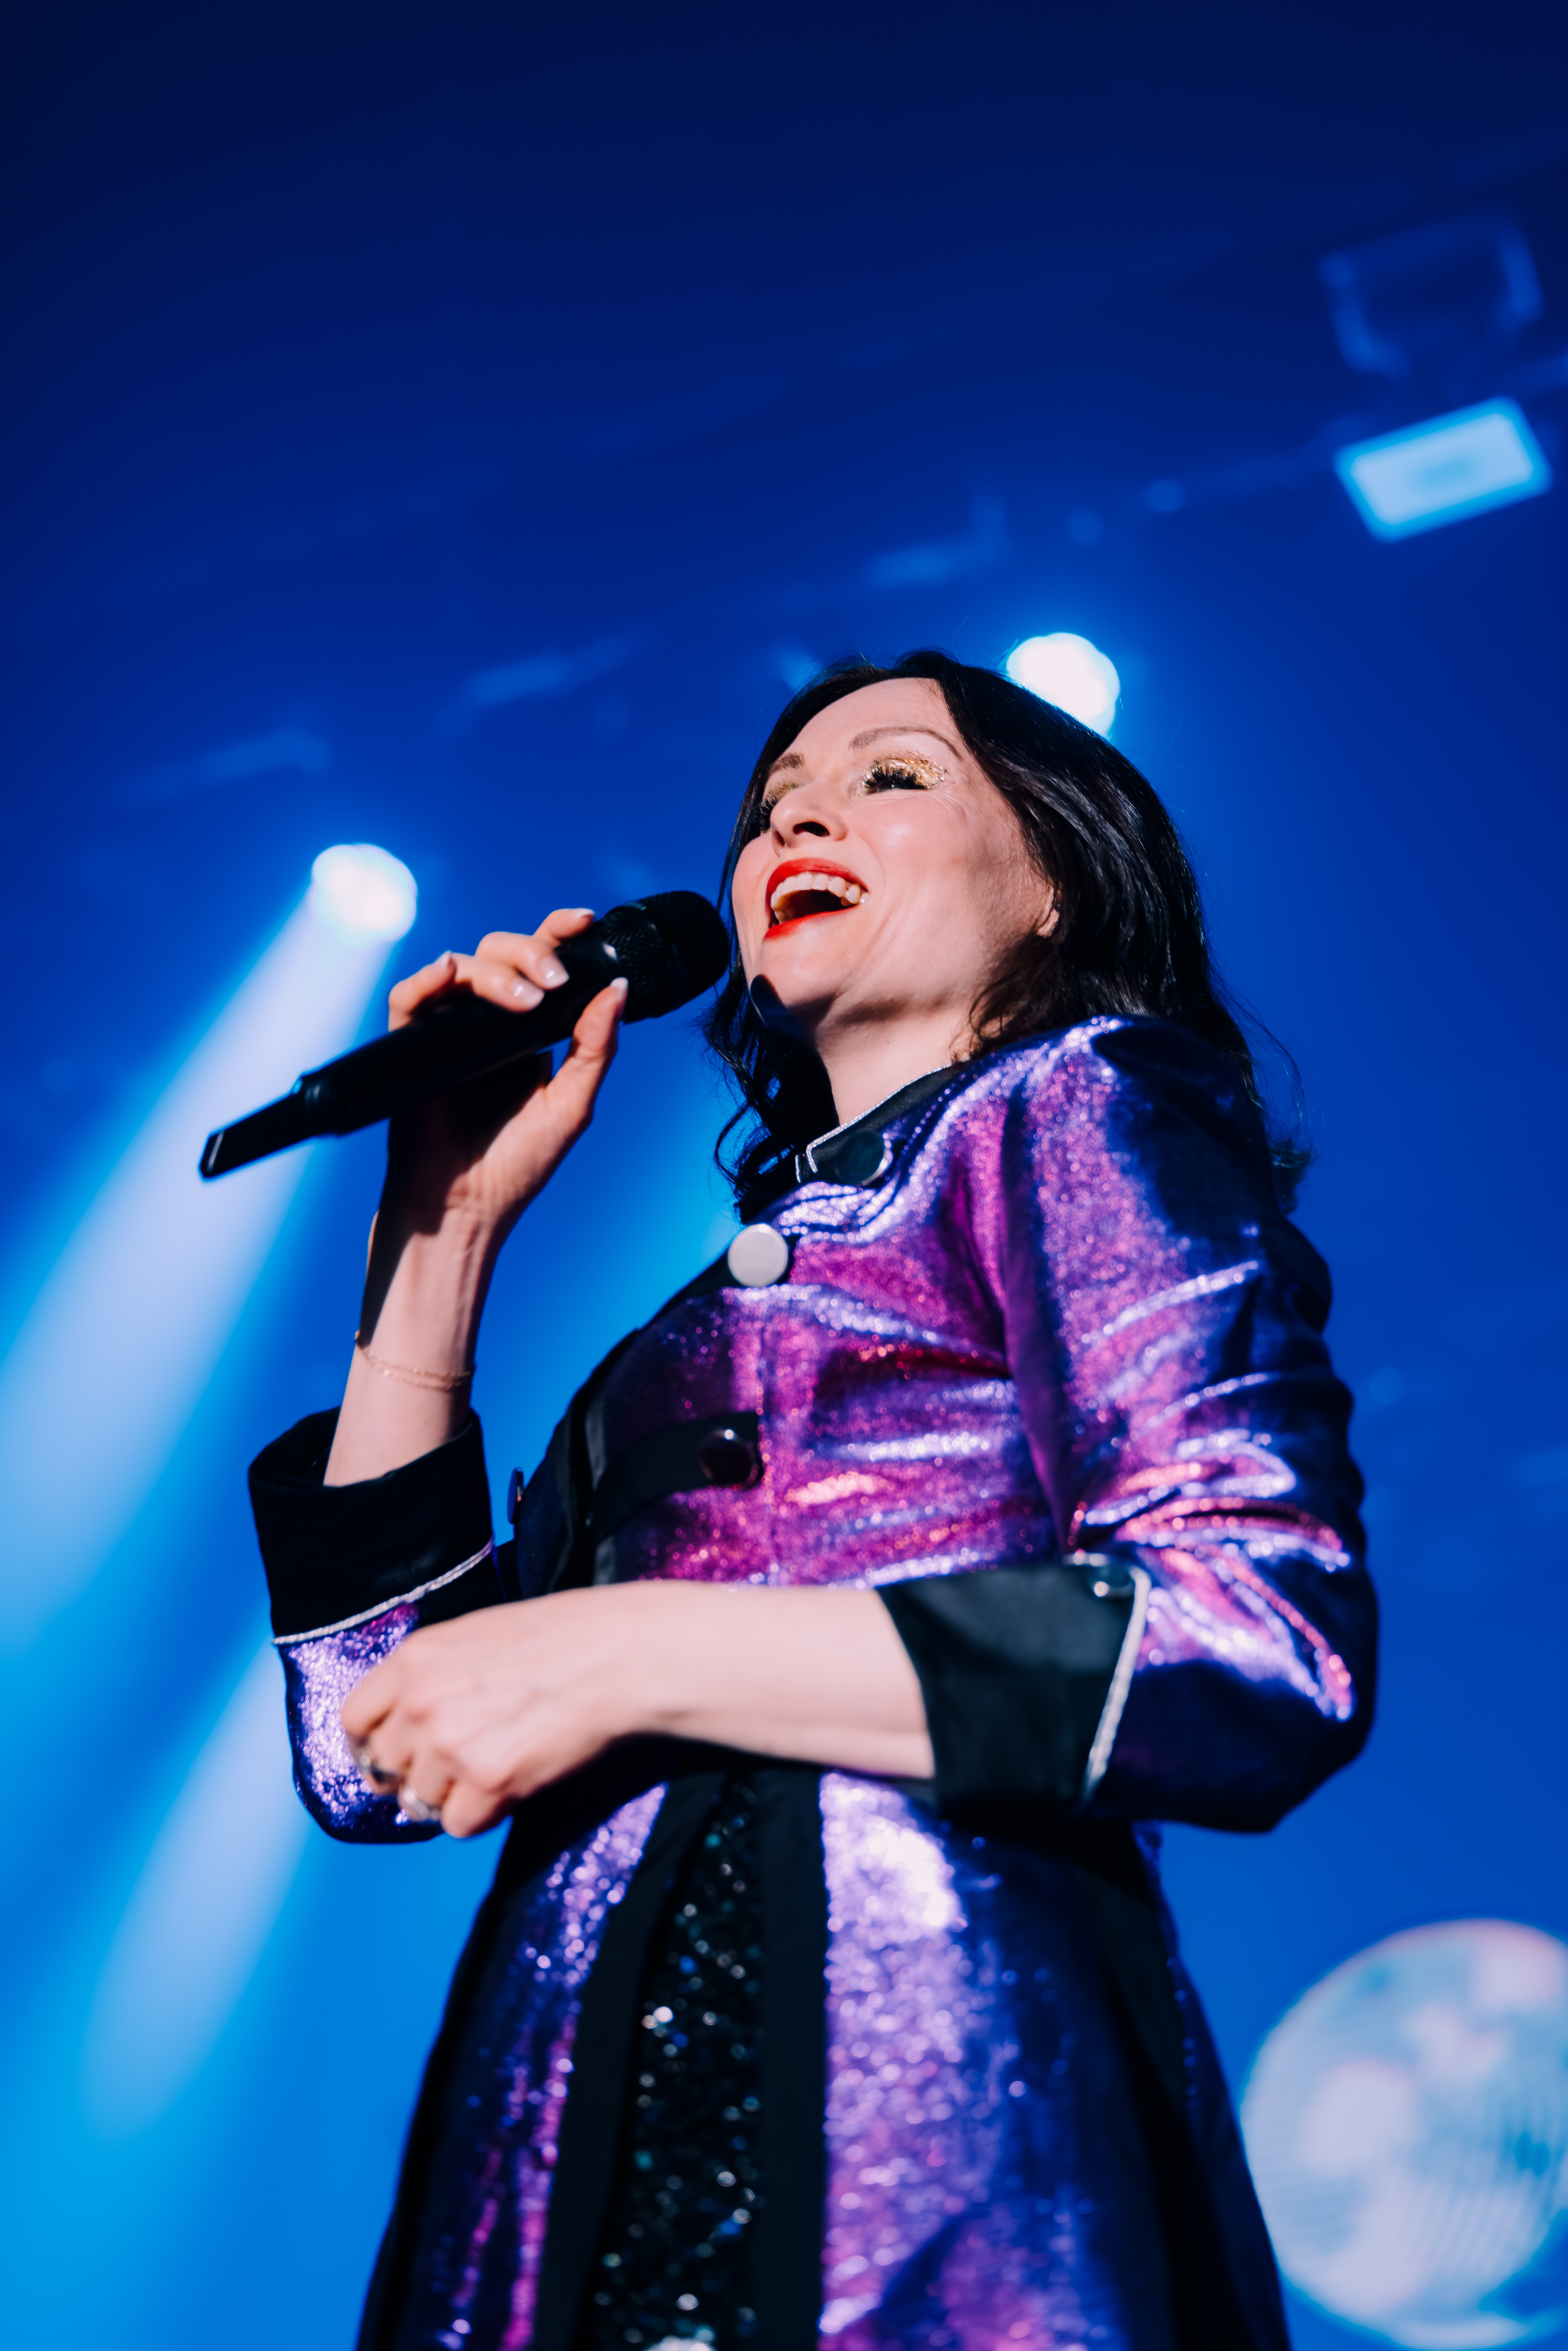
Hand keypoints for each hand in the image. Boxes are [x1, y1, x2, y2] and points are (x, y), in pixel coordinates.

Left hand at [340, 1582, 933, 1835]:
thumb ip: (429, 1676)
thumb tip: (403, 1728)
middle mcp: (419, 1702)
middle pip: (383, 1768)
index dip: (372, 1744)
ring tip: (501, 1763)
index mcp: (412, 1659)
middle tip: (461, 1764)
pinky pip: (459, 1825)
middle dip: (416, 1774)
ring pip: (420, 1801)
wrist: (620, 1654)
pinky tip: (518, 1781)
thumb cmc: (560, 1637)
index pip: (352, 1721)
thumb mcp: (475, 1635)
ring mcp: (449, 1743)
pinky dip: (485, 1814)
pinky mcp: (488, 1779)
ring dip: (454, 1795)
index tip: (396, 1755)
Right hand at [378, 909, 625, 1246]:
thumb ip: (595, 1047)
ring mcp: (446, 1030)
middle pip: (500, 953)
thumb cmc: (517, 1164)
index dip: (557, 933)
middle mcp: (486, 1022)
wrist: (465, 1208)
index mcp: (528, 1030)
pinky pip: (410, 998)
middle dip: (531, 953)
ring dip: (497, 975)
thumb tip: (617, 990)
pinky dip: (427, 979)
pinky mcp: (410, 1045)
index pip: (541, 965)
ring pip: (462, 967)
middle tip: (553, 982)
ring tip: (525, 1004)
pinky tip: (447, 974)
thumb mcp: (571, 1105)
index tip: (583, 919)